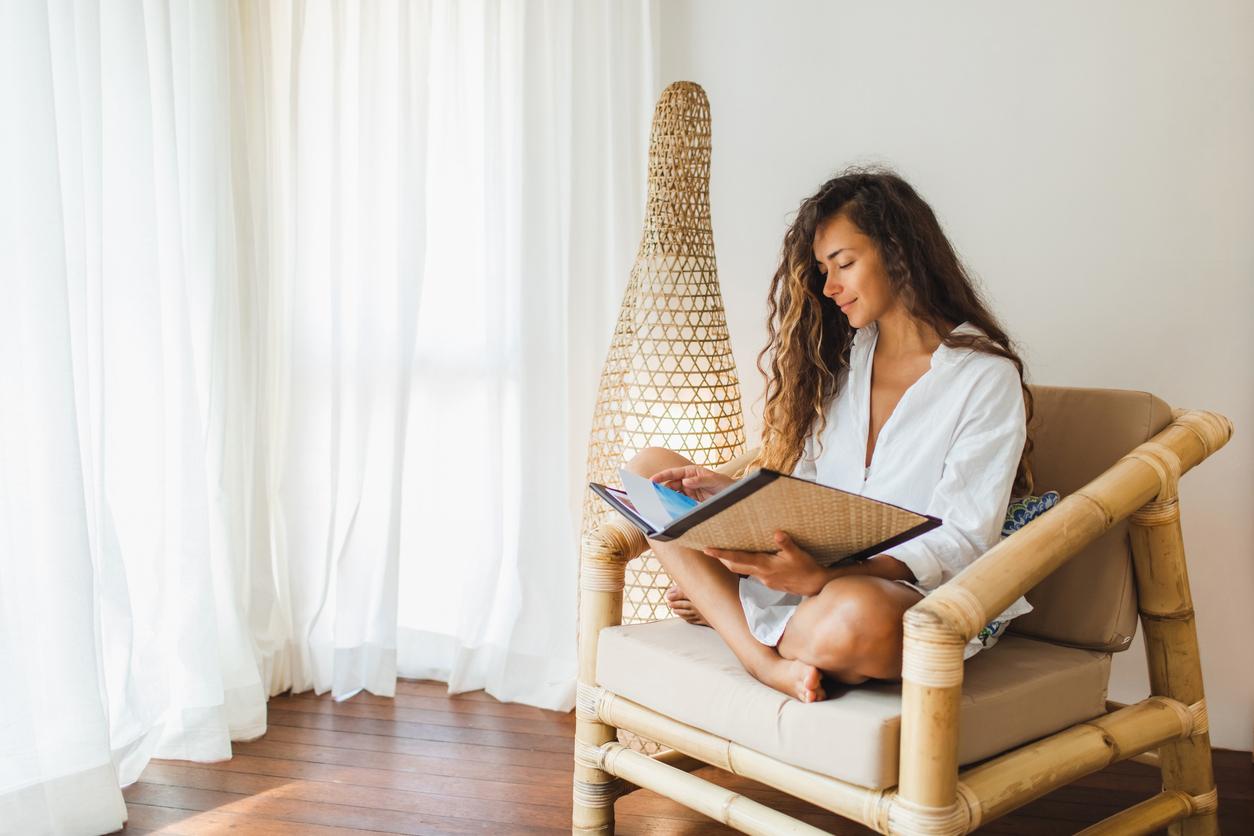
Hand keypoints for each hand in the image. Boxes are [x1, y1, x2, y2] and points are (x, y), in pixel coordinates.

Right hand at [650, 465, 734, 501]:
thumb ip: (699, 480)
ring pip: (674, 493)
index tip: (652, 480)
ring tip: (659, 503)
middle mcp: (688, 480)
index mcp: (691, 472)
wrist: (733, 496)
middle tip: (653, 496)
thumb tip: (685, 481)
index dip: (661, 476)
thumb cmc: (725, 484)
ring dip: (667, 497)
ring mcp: (689, 491)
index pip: (673, 473)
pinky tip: (670, 508)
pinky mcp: (691, 500)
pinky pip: (680, 502)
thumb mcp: (713, 480)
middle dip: (661, 488)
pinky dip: (674, 504)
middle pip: (671, 484)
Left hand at [704, 531, 829, 596]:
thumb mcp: (798, 553)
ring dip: (732, 561)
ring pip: (743, 570)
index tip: (707, 549)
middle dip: (721, 558)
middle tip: (709, 549)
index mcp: (764, 566)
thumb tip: (777, 533)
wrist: (815, 585)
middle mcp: (761, 574)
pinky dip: (746, 565)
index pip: (737, 559)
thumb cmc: (806, 568)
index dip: (721, 554)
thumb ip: (786, 543)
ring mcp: (765, 580)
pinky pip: (753, 573)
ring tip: (724, 552)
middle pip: (734, 566)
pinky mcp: (769, 582)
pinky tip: (749, 559)